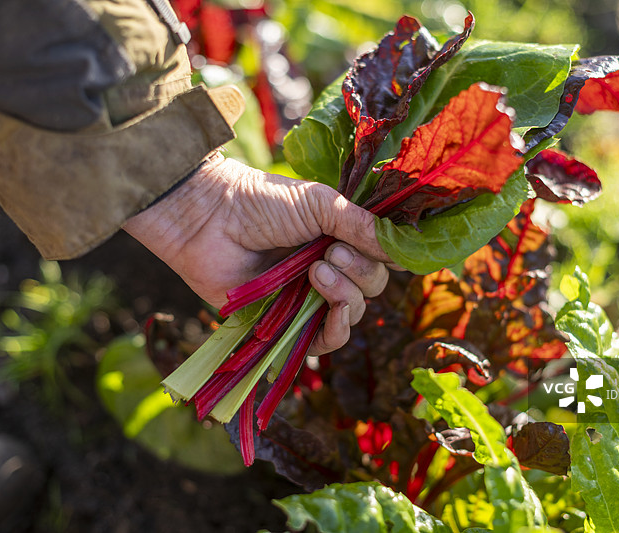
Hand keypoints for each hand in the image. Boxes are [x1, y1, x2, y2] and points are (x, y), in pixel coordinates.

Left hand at [123, 152, 393, 354]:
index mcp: (340, 239)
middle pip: (372, 288)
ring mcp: (309, 298)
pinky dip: (337, 328)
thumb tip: (406, 253)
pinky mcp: (287, 324)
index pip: (381, 259)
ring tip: (317, 269)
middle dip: (360, 273)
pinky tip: (332, 307)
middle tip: (331, 252)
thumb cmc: (263, 202)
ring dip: (345, 295)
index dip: (386, 258)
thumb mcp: (320, 204)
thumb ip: (362, 227)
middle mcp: (330, 269)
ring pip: (353, 314)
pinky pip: (326, 341)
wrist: (212, 219)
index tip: (383, 249)